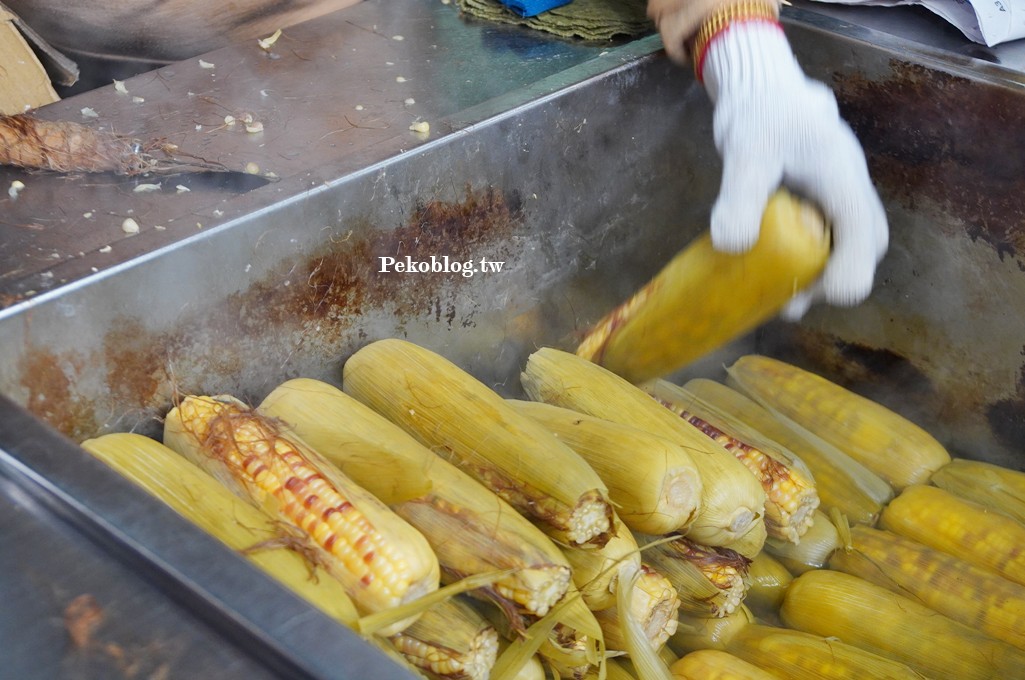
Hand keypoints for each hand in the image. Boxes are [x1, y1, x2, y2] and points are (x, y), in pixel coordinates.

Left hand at [701, 21, 888, 318]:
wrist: (761, 90)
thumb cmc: (761, 114)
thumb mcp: (746, 153)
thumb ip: (741, 196)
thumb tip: (732, 246)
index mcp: (845, 182)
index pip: (865, 243)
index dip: (843, 278)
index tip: (803, 294)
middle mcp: (850, 192)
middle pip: (864, 250)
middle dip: (831, 282)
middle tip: (787, 299)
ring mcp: (837, 197)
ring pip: (846, 246)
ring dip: (817, 275)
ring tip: (774, 296)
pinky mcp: (820, 201)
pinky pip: (824, 238)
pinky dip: (803, 260)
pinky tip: (766, 267)